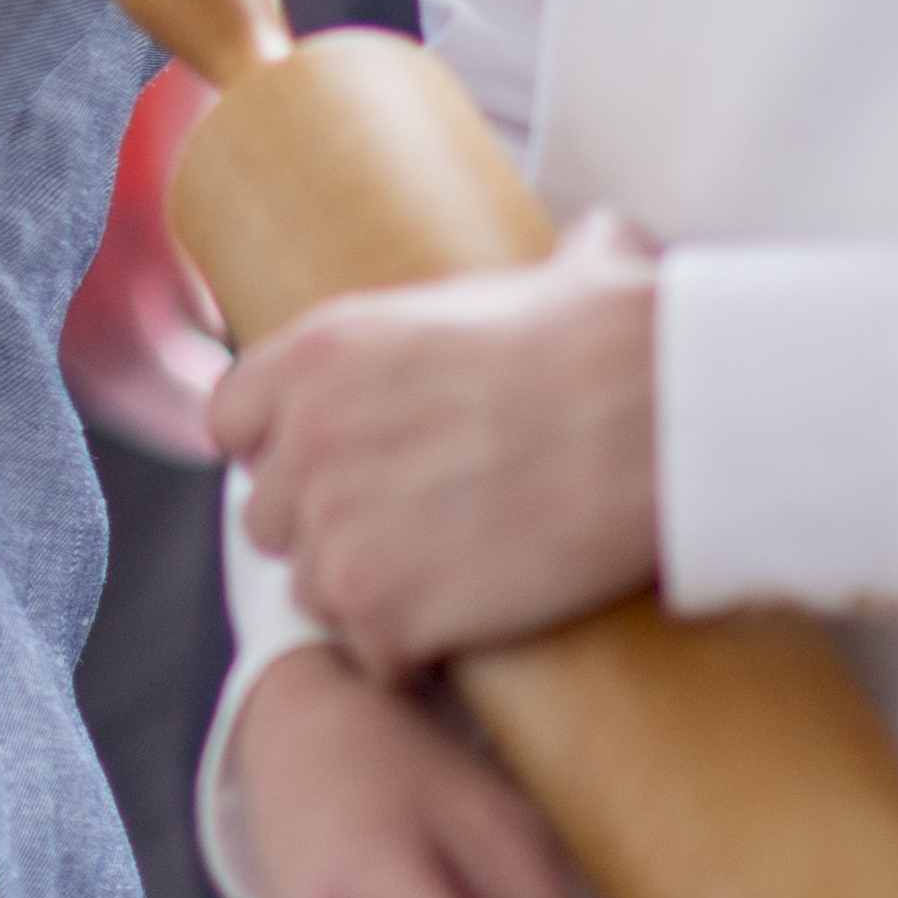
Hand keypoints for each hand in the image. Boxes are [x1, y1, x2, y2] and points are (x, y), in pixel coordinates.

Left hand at [208, 215, 663, 677]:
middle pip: (270, 517)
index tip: (337, 471)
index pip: (233, 421)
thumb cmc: (623, 341)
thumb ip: (545, 262)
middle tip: (410, 539)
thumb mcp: (559, 271)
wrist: (664, 421)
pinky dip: (413, 656)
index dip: (284, 453)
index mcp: (318, 352)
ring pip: (313, 592)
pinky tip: (469, 633)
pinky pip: (369, 653)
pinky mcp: (377, 605)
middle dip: (329, 533)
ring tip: (449, 589)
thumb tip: (602, 242)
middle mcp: (303, 438)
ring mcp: (333, 527)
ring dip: (369, 599)